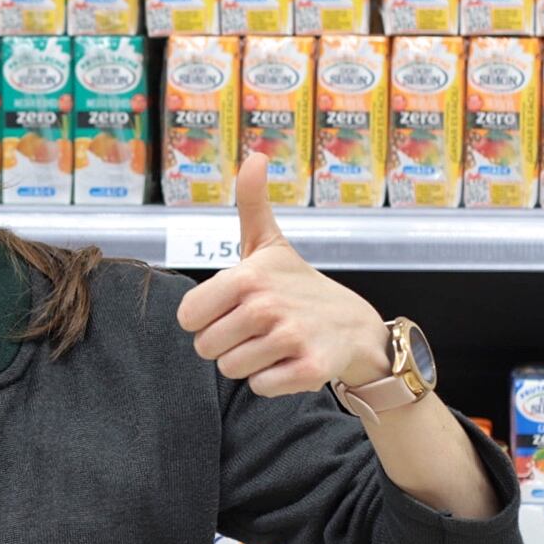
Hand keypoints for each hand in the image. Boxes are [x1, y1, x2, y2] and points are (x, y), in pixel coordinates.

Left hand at [176, 156, 391, 396]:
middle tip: (257, 329)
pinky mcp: (309, 370)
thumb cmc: (299, 285)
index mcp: (248, 276)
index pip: (189, 317)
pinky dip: (273, 381)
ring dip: (250, 362)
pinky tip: (290, 361)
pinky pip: (260, 388)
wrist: (355, 325)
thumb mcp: (270, 243)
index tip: (232, 309)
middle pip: (206, 348)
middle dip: (227, 343)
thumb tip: (255, 155)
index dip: (206, 318)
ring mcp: (290, 338)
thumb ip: (252, 202)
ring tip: (275, 343)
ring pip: (232, 370)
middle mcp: (267, 306)